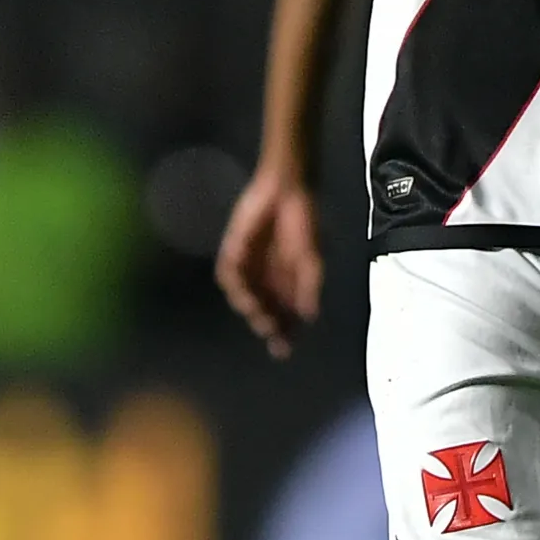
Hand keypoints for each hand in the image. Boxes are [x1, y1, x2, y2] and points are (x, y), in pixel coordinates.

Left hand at [216, 167, 325, 355]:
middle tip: (271, 333)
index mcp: (286, 281)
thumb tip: (309, 316)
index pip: (283, 313)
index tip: (284, 348)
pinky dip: (234, 287)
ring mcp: (248, 266)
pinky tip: (245, 293)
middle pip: (262, 309)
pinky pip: (227, 275)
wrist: (286, 190)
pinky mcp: (233, 251)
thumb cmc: (303, 221)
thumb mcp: (312, 258)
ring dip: (250, 308)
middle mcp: (265, 277)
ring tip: (258, 313)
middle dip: (265, 325)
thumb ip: (309, 286)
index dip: (284, 331)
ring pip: (243, 297)